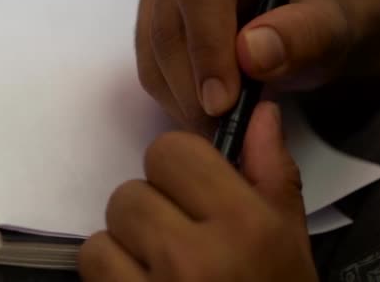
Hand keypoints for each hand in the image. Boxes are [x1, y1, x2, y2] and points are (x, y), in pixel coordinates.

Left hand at [79, 102, 318, 281]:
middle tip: (179, 237)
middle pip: (130, 191)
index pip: (169, 152)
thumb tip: (259, 114)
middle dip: (152, 208)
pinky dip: (110, 273)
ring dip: (127, 243)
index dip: (176, 166)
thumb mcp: (287, 239)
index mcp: (243, 225)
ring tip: (160, 268)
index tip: (188, 187)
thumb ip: (271, 171)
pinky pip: (92, 263)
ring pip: (106, 228)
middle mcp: (194, 255)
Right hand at [136, 0, 355, 131]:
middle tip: (225, 132)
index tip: (222, 103)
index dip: (207, 47)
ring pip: (152, 52)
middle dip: (192, 90)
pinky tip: (204, 110)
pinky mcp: (148, 17)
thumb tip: (251, 53)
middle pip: (168, 26)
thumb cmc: (309, 21)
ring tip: (221, 127)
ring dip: (182, 100)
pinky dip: (174, 98)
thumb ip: (302, 35)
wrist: (291, 26)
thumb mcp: (327, 26)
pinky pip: (149, 66)